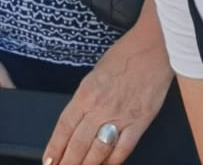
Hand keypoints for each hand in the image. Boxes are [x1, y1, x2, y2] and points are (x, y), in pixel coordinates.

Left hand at [43, 18, 171, 164]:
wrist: (153, 48)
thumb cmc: (125, 55)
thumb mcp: (95, 74)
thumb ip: (86, 97)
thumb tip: (78, 119)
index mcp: (86, 92)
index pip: (64, 126)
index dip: (55, 147)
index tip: (49, 161)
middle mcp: (101, 106)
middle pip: (78, 143)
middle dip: (67, 162)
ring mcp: (120, 116)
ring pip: (98, 151)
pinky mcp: (140, 122)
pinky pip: (123, 148)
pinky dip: (114, 161)